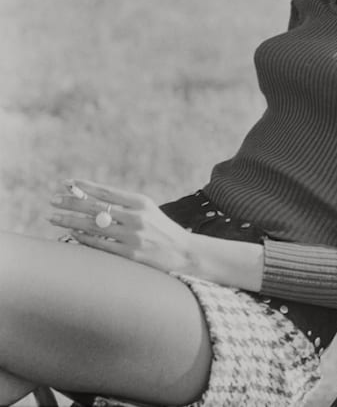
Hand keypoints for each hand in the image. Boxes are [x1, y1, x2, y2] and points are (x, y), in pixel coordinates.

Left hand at [48, 179, 192, 273]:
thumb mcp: (146, 210)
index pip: (105, 191)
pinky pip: (100, 244)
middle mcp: (136, 216)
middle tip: (52, 200)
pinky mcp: (130, 254)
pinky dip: (84, 238)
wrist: (183, 253)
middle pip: (96, 207)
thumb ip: (123, 205)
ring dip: (70, 220)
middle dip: (71, 202)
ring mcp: (132, 236)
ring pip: (93, 226)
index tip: (66, 183)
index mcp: (140, 201)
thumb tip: (92, 199)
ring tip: (53, 217)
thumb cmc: (160, 229)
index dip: (84, 187)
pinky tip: (72, 233)